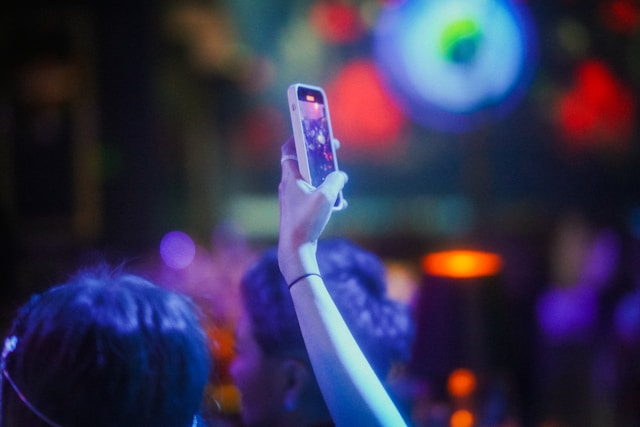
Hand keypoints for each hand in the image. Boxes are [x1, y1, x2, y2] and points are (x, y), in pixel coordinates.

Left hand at [277, 137, 347, 280]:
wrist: (295, 249)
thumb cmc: (306, 221)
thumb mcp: (326, 197)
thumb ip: (336, 181)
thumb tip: (341, 176)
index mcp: (290, 177)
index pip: (289, 149)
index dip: (298, 137)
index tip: (310, 130)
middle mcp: (288, 185)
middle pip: (301, 162)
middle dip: (317, 156)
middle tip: (332, 151)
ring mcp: (292, 198)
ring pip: (308, 179)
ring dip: (323, 175)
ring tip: (337, 178)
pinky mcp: (298, 209)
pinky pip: (311, 193)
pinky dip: (323, 192)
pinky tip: (337, 202)